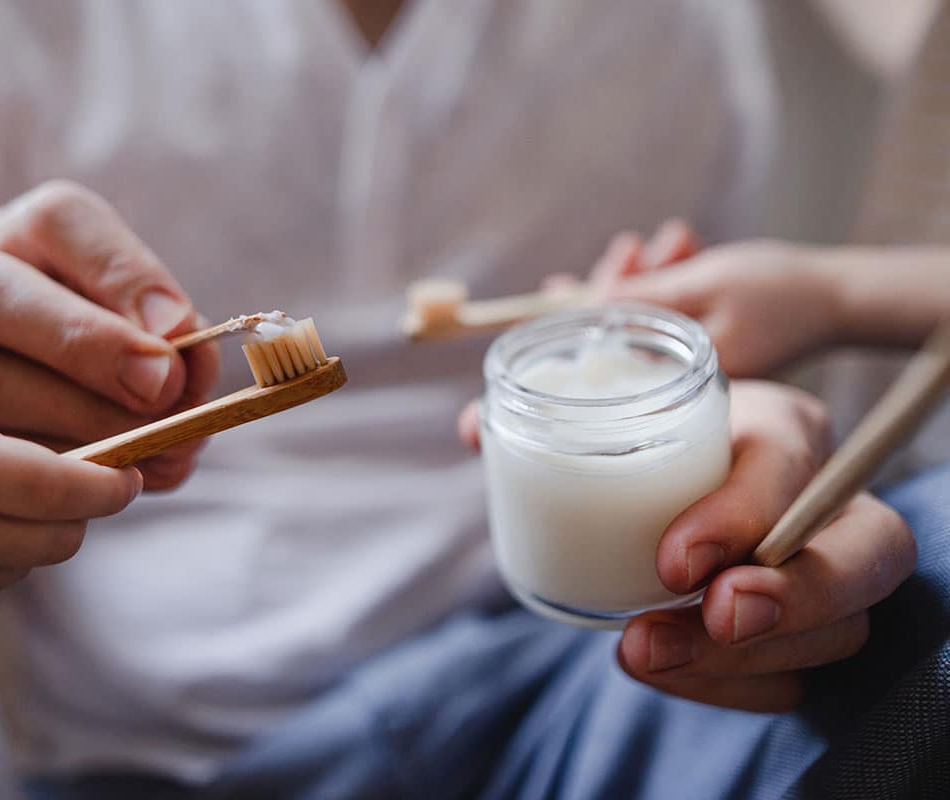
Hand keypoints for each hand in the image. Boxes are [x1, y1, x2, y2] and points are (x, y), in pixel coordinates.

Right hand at [0, 180, 218, 488]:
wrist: (10, 384)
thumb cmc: (98, 347)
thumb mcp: (137, 320)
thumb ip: (165, 334)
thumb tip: (178, 371)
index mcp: (20, 231)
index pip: (59, 222)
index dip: (124, 278)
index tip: (181, 332)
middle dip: (88, 350)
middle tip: (162, 396)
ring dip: (77, 424)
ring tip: (154, 452)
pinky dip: (50, 471)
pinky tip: (107, 483)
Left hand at [457, 382, 915, 711]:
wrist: (682, 502)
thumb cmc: (652, 450)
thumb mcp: (618, 419)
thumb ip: (554, 421)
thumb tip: (471, 427)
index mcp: (778, 428)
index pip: (789, 460)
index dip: (741, 512)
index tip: (671, 562)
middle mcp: (823, 498)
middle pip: (866, 549)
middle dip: (794, 594)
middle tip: (707, 614)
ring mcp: (829, 570)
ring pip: (842, 626)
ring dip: (744, 655)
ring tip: (647, 653)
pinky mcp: (812, 630)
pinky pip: (798, 676)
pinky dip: (733, 687)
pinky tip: (667, 673)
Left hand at [589, 220, 840, 376]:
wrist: (843, 295)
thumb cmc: (780, 290)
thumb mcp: (703, 285)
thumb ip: (645, 296)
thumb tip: (587, 304)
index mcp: (676, 377)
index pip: (608, 346)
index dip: (580, 313)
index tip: (554, 284)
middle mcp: (680, 380)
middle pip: (623, 329)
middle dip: (622, 282)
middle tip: (630, 248)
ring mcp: (694, 363)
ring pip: (650, 314)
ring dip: (654, 273)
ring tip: (679, 238)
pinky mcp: (706, 346)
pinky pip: (674, 313)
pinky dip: (675, 281)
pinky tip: (684, 249)